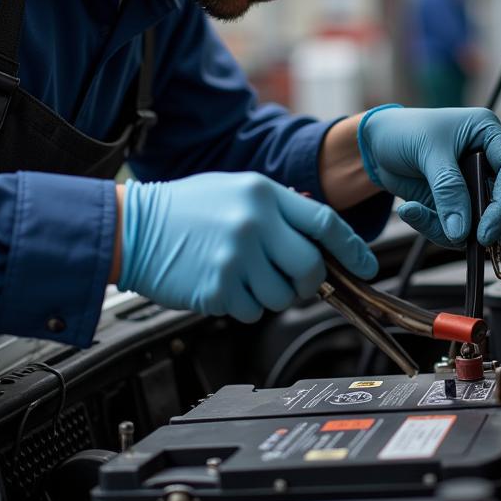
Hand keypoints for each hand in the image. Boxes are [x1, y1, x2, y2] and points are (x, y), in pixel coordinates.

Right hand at [117, 172, 377, 322]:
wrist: (133, 227)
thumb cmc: (186, 209)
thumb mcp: (238, 189)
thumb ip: (279, 209)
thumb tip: (320, 235)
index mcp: (264, 194)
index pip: (325, 224)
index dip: (352, 250)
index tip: (367, 268)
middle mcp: (255, 223)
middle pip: (310, 269)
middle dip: (309, 283)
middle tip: (294, 281)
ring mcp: (237, 257)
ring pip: (282, 296)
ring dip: (271, 295)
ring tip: (244, 275)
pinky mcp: (218, 287)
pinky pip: (251, 311)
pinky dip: (243, 306)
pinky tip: (223, 285)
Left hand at [357, 105, 500, 247]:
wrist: (377, 144)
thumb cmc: (403, 132)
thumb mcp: (427, 153)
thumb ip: (447, 190)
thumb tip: (462, 231)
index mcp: (488, 133)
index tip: (488, 229)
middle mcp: (488, 159)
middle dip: (495, 223)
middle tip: (476, 242)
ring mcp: (475, 184)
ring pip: (485, 219)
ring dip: (457, 230)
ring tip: (416, 214)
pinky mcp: (458, 204)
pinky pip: (459, 227)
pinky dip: (435, 227)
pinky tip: (410, 210)